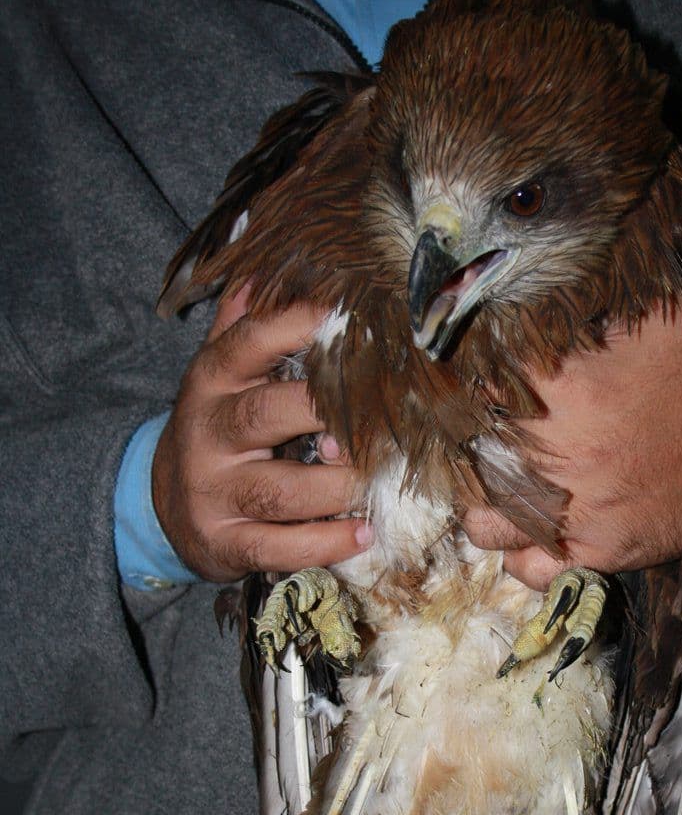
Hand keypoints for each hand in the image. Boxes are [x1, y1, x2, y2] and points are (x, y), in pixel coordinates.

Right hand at [152, 291, 370, 581]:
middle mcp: (208, 434)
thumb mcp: (222, 376)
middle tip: (382, 414)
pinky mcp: (225, 543)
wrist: (165, 506)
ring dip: (335, 487)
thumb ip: (243, 327)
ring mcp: (215, 492)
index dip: (294, 326)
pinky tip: (363, 535)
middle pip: (265, 416)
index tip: (345, 313)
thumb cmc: (218, 431)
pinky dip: (323, 543)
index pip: (247, 344)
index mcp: (211, 382)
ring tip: (380, 480)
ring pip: (278, 489)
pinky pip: (277, 546)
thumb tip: (264, 267)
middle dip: (324, 414)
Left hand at [464, 288, 681, 590]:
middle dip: (469, 447)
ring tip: (499, 486)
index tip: (464, 392)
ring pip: (484, 523)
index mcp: (560, 386)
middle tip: (481, 439)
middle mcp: (559, 454)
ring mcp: (577, 511)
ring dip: (485, 504)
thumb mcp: (642, 311)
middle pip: (469, 460)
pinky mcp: (601, 552)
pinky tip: (526, 530)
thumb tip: (513, 288)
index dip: (459, 393)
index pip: (469, 392)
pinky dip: (519, 552)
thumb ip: (576, 303)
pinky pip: (528, 567)